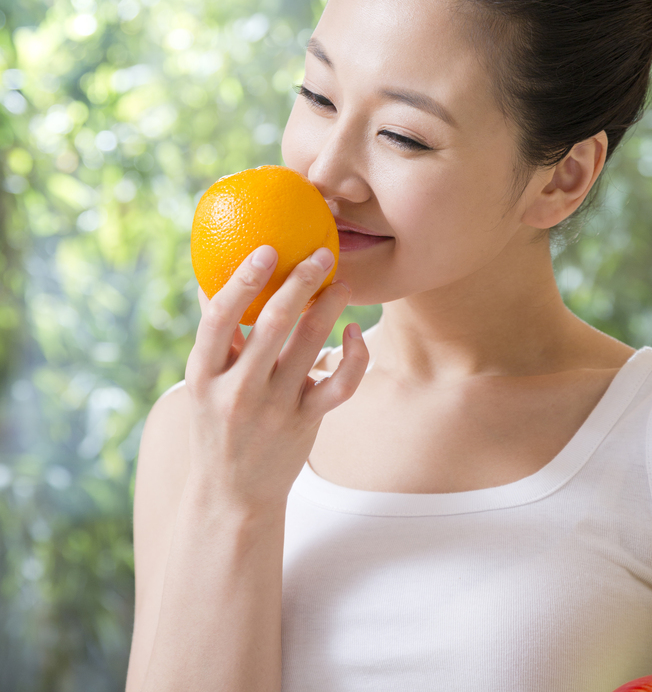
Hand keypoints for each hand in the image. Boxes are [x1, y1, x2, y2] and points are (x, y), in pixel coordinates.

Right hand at [184, 244, 368, 512]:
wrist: (234, 494)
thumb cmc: (217, 423)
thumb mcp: (205, 381)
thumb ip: (216, 333)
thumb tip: (219, 271)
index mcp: (204, 374)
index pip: (220, 320)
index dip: (242, 281)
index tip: (266, 249)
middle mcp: (237, 391)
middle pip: (272, 325)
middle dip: (299, 282)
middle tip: (320, 254)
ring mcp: (274, 409)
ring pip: (311, 346)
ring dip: (331, 306)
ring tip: (342, 282)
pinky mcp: (306, 422)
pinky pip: (340, 384)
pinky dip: (354, 354)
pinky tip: (353, 330)